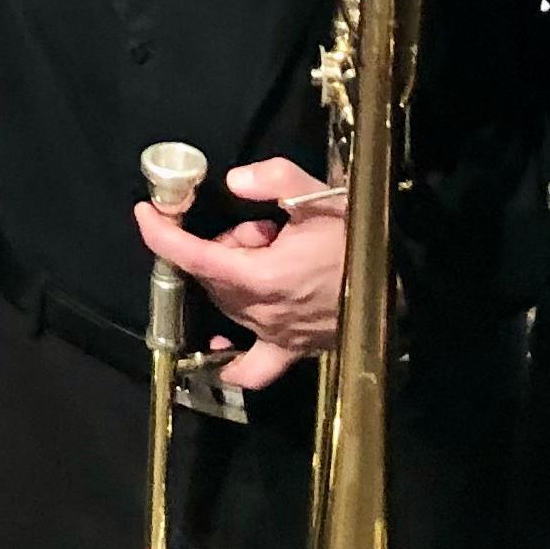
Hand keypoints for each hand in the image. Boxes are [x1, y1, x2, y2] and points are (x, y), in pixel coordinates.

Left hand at [131, 156, 349, 392]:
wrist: (405, 279)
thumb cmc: (360, 236)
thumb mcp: (319, 193)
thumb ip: (272, 179)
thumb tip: (234, 181)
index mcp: (264, 276)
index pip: (196, 258)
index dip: (163, 236)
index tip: (145, 214)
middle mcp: (263, 313)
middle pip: (213, 278)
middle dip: (219, 246)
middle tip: (259, 228)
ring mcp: (277, 337)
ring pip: (229, 307)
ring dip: (235, 277)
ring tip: (275, 255)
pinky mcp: (293, 353)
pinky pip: (252, 369)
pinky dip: (230, 360)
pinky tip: (220, 346)